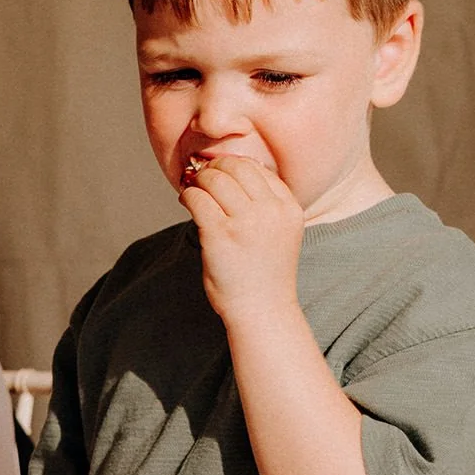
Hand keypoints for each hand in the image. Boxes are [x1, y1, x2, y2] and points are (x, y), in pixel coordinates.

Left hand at [179, 154, 303, 323]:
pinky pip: (197, 199)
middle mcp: (271, 210)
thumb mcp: (278, 231)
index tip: (221, 174)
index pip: (259, 169)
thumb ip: (264, 205)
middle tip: (202, 177)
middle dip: (215, 167)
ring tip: (192, 189)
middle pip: (236, 167)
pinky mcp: (220, 233)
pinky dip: (188, 195)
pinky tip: (186, 201)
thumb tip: (228, 174)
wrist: (261, 307)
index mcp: (289, 208)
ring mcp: (246, 221)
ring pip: (215, 179)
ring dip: (198, 180)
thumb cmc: (263, 272)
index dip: (234, 166)